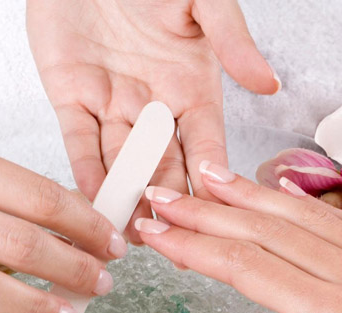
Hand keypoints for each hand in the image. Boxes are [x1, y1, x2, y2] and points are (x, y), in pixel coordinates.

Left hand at [26, 0, 278, 241]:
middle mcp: (154, 107)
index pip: (205, 149)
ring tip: (132, 235)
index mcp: (191, 90)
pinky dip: (87, 171)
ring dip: (126, 199)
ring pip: (120, 163)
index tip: (214, 221)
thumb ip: (233, 41)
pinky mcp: (72, 97)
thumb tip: (269, 84)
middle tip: (170, 242)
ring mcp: (112, 105)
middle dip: (167, 204)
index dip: (209, 185)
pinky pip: (80, 142)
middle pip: (163, 167)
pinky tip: (95, 199)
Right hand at [135, 162, 341, 312]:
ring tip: (205, 178)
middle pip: (260, 229)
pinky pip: (331, 214)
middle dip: (204, 211)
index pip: (243, 265)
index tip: (155, 231)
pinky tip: (273, 189)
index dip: (192, 246)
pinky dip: (292, 197)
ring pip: (294, 212)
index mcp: (332, 312)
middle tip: (162, 196)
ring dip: (244, 193)